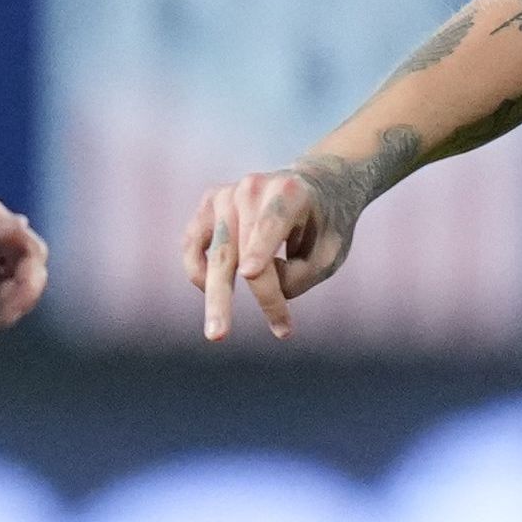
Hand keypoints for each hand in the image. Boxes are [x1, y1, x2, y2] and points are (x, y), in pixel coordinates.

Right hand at [179, 167, 353, 339]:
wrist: (318, 185)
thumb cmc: (327, 225)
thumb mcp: (330, 254)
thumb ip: (296, 276)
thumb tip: (254, 282)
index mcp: (290, 193)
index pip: (271, 226)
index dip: (259, 250)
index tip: (249, 273)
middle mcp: (252, 189)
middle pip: (236, 251)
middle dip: (227, 298)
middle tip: (218, 336)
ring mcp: (226, 195)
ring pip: (214, 254)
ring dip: (214, 296)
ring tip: (217, 334)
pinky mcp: (208, 204)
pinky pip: (192, 245)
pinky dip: (199, 273)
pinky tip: (213, 292)